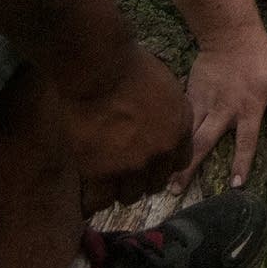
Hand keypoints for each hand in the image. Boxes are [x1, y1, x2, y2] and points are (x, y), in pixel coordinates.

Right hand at [58, 41, 192, 212]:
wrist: (100, 70)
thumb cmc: (129, 67)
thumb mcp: (166, 87)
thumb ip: (169, 112)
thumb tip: (162, 123)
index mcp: (179, 129)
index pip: (180, 163)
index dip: (164, 164)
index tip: (152, 164)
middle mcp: (160, 152)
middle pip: (155, 183)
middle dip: (143, 180)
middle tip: (126, 175)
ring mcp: (132, 165)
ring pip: (129, 196)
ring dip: (119, 191)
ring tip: (105, 184)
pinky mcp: (102, 173)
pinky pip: (99, 200)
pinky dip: (93, 200)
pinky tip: (87, 194)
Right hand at [171, 25, 266, 192]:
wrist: (231, 32)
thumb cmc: (262, 55)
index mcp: (249, 108)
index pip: (246, 142)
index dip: (241, 164)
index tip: (235, 185)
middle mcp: (224, 109)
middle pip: (206, 143)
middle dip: (191, 167)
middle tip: (177, 190)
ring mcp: (204, 102)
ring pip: (188, 133)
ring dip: (177, 155)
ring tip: (164, 178)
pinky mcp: (191, 93)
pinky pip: (181, 116)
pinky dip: (172, 133)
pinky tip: (162, 149)